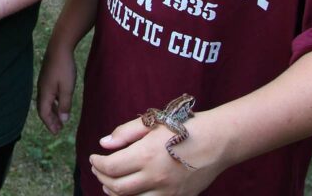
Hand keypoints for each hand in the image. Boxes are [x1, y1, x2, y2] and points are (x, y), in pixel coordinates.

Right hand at [36, 45, 76, 133]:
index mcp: (45, 93)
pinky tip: (59, 102)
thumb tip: (63, 120)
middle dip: (50, 120)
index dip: (50, 124)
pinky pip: (48, 95)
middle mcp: (41, 89)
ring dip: (52, 112)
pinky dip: (53, 103)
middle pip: (43, 109)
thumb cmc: (64, 68)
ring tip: (59, 119)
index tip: (56, 132)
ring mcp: (43, 83)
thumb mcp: (67, 88)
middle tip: (58, 129)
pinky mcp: (47, 77)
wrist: (59, 47)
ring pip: (45, 102)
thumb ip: (64, 105)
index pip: (44, 113)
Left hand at [88, 116, 220, 195]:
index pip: (110, 168)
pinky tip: (131, 191)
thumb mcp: (152, 123)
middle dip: (102, 179)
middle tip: (98, 170)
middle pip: (117, 188)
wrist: (217, 141)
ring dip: (115, 193)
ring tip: (109, 184)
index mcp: (146, 155)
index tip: (93, 158)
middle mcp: (155, 177)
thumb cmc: (183, 127)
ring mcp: (167, 192)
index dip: (97, 164)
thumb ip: (124, 133)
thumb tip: (103, 144)